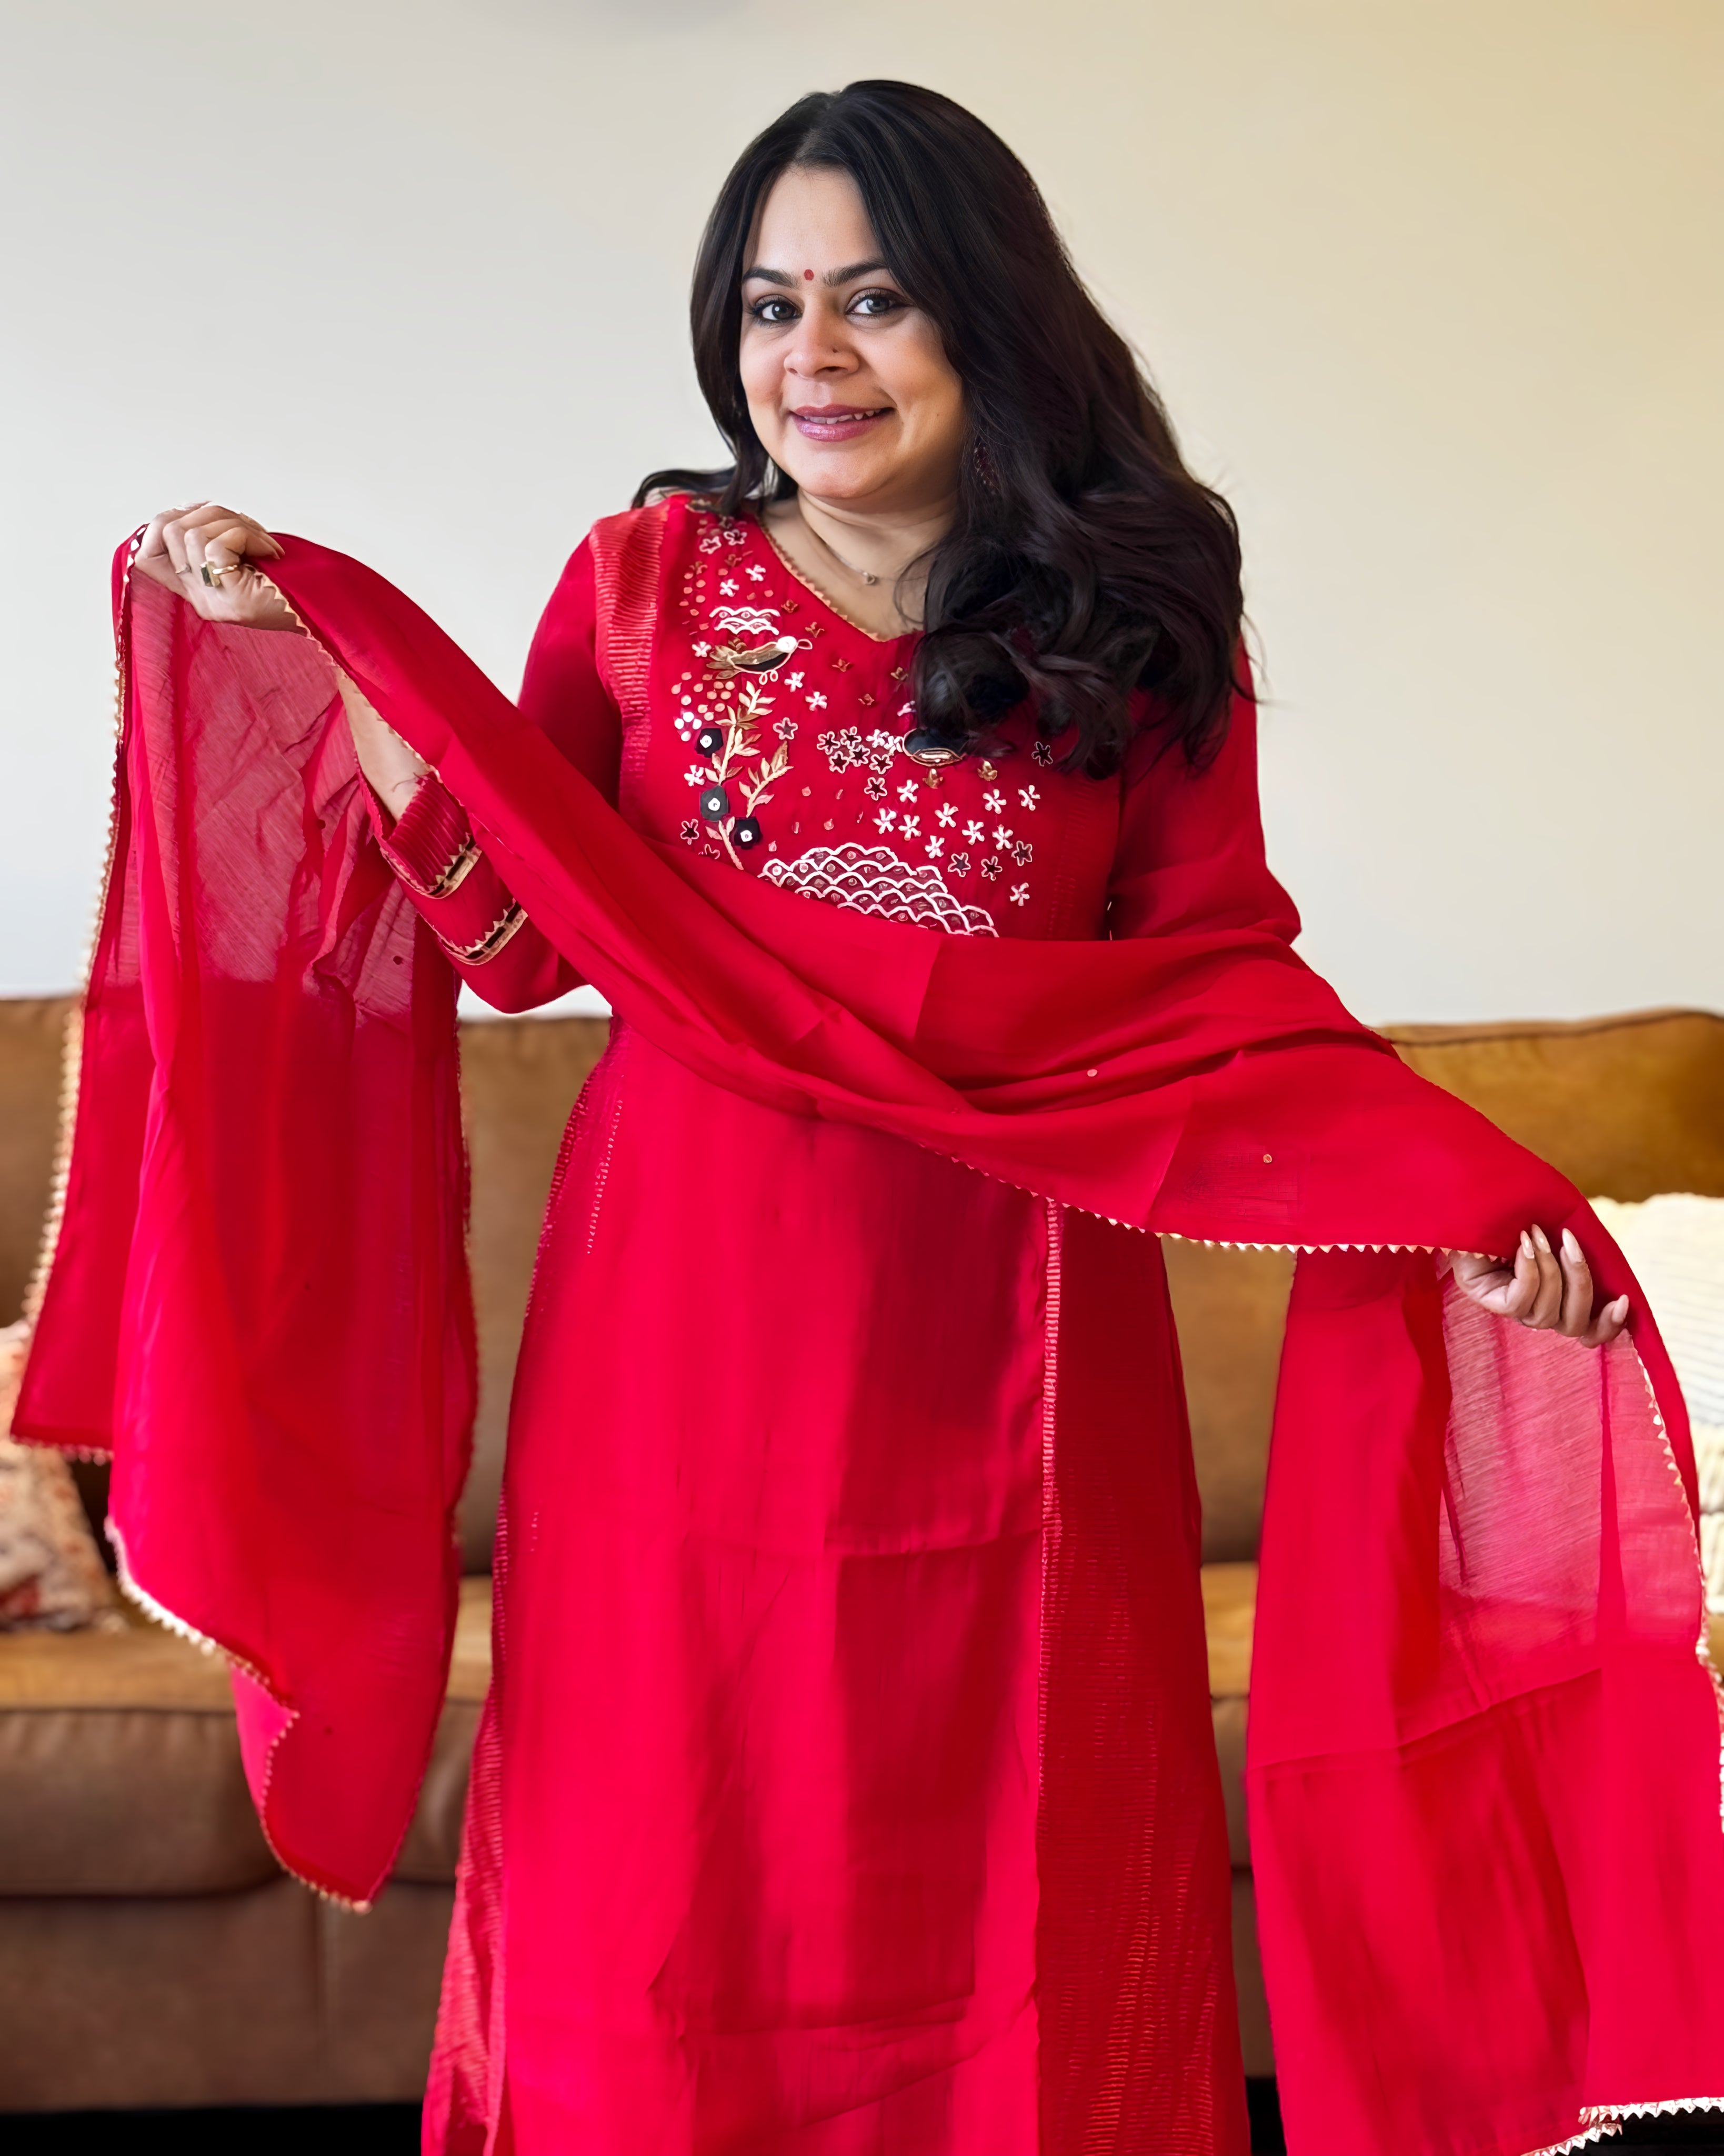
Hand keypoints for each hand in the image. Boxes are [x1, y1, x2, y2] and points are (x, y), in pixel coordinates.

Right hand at [134, 502, 298, 632]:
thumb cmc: (293, 578)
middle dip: (209, 513)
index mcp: (199, 590)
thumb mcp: (245, 553)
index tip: (200, 514)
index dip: (162, 524)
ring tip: (263, 541)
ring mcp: (216, 602)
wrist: (329, 613)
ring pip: (190, 534)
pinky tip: (270, 552)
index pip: (144, 556)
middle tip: (248, 527)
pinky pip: (216, 546)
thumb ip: (215, 537)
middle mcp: (201, 600)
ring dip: (233, 523)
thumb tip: (190, 507)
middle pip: (167, 530)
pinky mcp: (236, 602)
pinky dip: (246, 536)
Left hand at [1449, 1225, 1628, 1347]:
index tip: (1623, 1299)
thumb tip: (1607, 1260)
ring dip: (1550, 1268)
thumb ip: (1580, 1250)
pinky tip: (1521, 1243)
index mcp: (1560, 1297)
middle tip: (1570, 1242)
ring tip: (1536, 1233)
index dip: (1609, 1326)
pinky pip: (1520, 1302)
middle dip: (1580, 1281)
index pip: (1588, 1332)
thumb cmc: (1519, 1215)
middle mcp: (1538, 1310)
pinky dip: (1528, 1269)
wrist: (1472, 1203)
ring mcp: (1514, 1309)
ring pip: (1547, 1313)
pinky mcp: (1491, 1303)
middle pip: (1574, 1323)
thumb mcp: (1559, 1230)